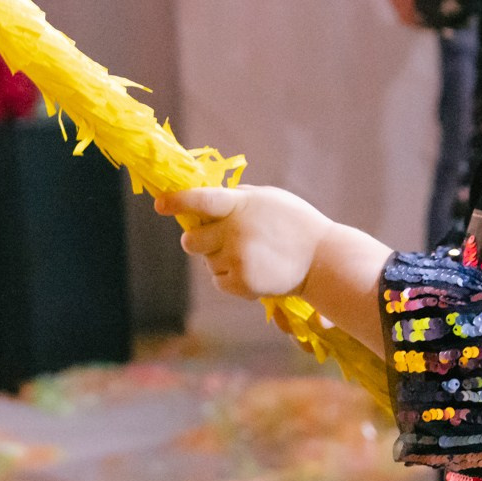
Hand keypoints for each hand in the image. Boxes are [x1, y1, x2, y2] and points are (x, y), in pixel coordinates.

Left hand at [154, 185, 335, 300]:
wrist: (322, 259)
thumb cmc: (294, 223)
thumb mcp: (268, 198)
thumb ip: (236, 198)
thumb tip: (203, 198)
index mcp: (241, 205)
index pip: (202, 200)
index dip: (178, 201)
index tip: (159, 204)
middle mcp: (236, 231)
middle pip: (191, 241)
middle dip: (198, 242)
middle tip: (219, 240)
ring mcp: (238, 258)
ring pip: (206, 262)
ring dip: (220, 260)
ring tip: (252, 255)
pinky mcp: (242, 282)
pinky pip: (218, 281)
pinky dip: (230, 278)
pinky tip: (254, 270)